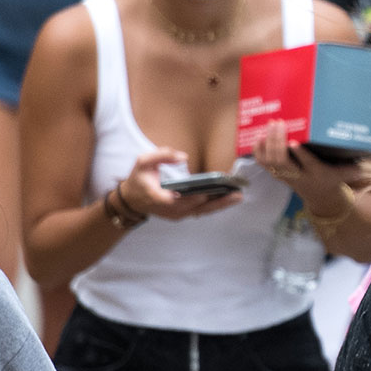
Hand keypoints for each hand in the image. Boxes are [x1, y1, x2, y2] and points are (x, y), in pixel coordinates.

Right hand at [119, 148, 241, 221]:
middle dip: (216, 202)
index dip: (191, 198)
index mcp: (158, 197)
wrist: (132, 200)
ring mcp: (176, 214)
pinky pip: (200, 210)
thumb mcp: (143, 161)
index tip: (204, 193)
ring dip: (220, 205)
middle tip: (236, 194)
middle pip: (196, 208)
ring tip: (237, 196)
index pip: (176, 201)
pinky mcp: (181, 215)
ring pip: (201, 211)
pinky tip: (228, 198)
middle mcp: (169, 209)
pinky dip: (214, 205)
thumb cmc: (139, 178)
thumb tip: (184, 157)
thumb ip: (162, 155)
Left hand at [250, 120, 350, 210]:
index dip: (300, 155)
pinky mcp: (277, 174)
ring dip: (267, 144)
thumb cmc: (333, 180)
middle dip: (278, 142)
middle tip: (278, 123)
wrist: (320, 198)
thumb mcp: (345, 175)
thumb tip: (369, 160)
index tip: (294, 142)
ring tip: (268, 126)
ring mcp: (286, 176)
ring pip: (271, 162)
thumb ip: (353, 168)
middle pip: (283, 161)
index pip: (307, 164)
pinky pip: (263, 164)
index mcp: (316, 173)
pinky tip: (259, 136)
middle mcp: (298, 176)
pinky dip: (258, 150)